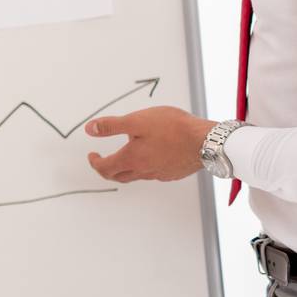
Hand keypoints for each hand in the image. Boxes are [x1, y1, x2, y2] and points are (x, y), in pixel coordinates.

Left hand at [84, 106, 213, 182]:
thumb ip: (111, 126)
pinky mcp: (173, 173)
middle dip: (106, 169)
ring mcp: (160, 173)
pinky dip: (145, 166)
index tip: (92, 155)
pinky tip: (151, 154)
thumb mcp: (137, 121)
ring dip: (126, 167)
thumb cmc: (173, 128)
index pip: (105, 168)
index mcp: (131, 159)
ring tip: (127, 152)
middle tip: (102, 160)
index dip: (95, 162)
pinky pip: (153, 173)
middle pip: (118, 176)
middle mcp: (144, 171)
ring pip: (136, 175)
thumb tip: (90, 129)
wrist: (206, 141)